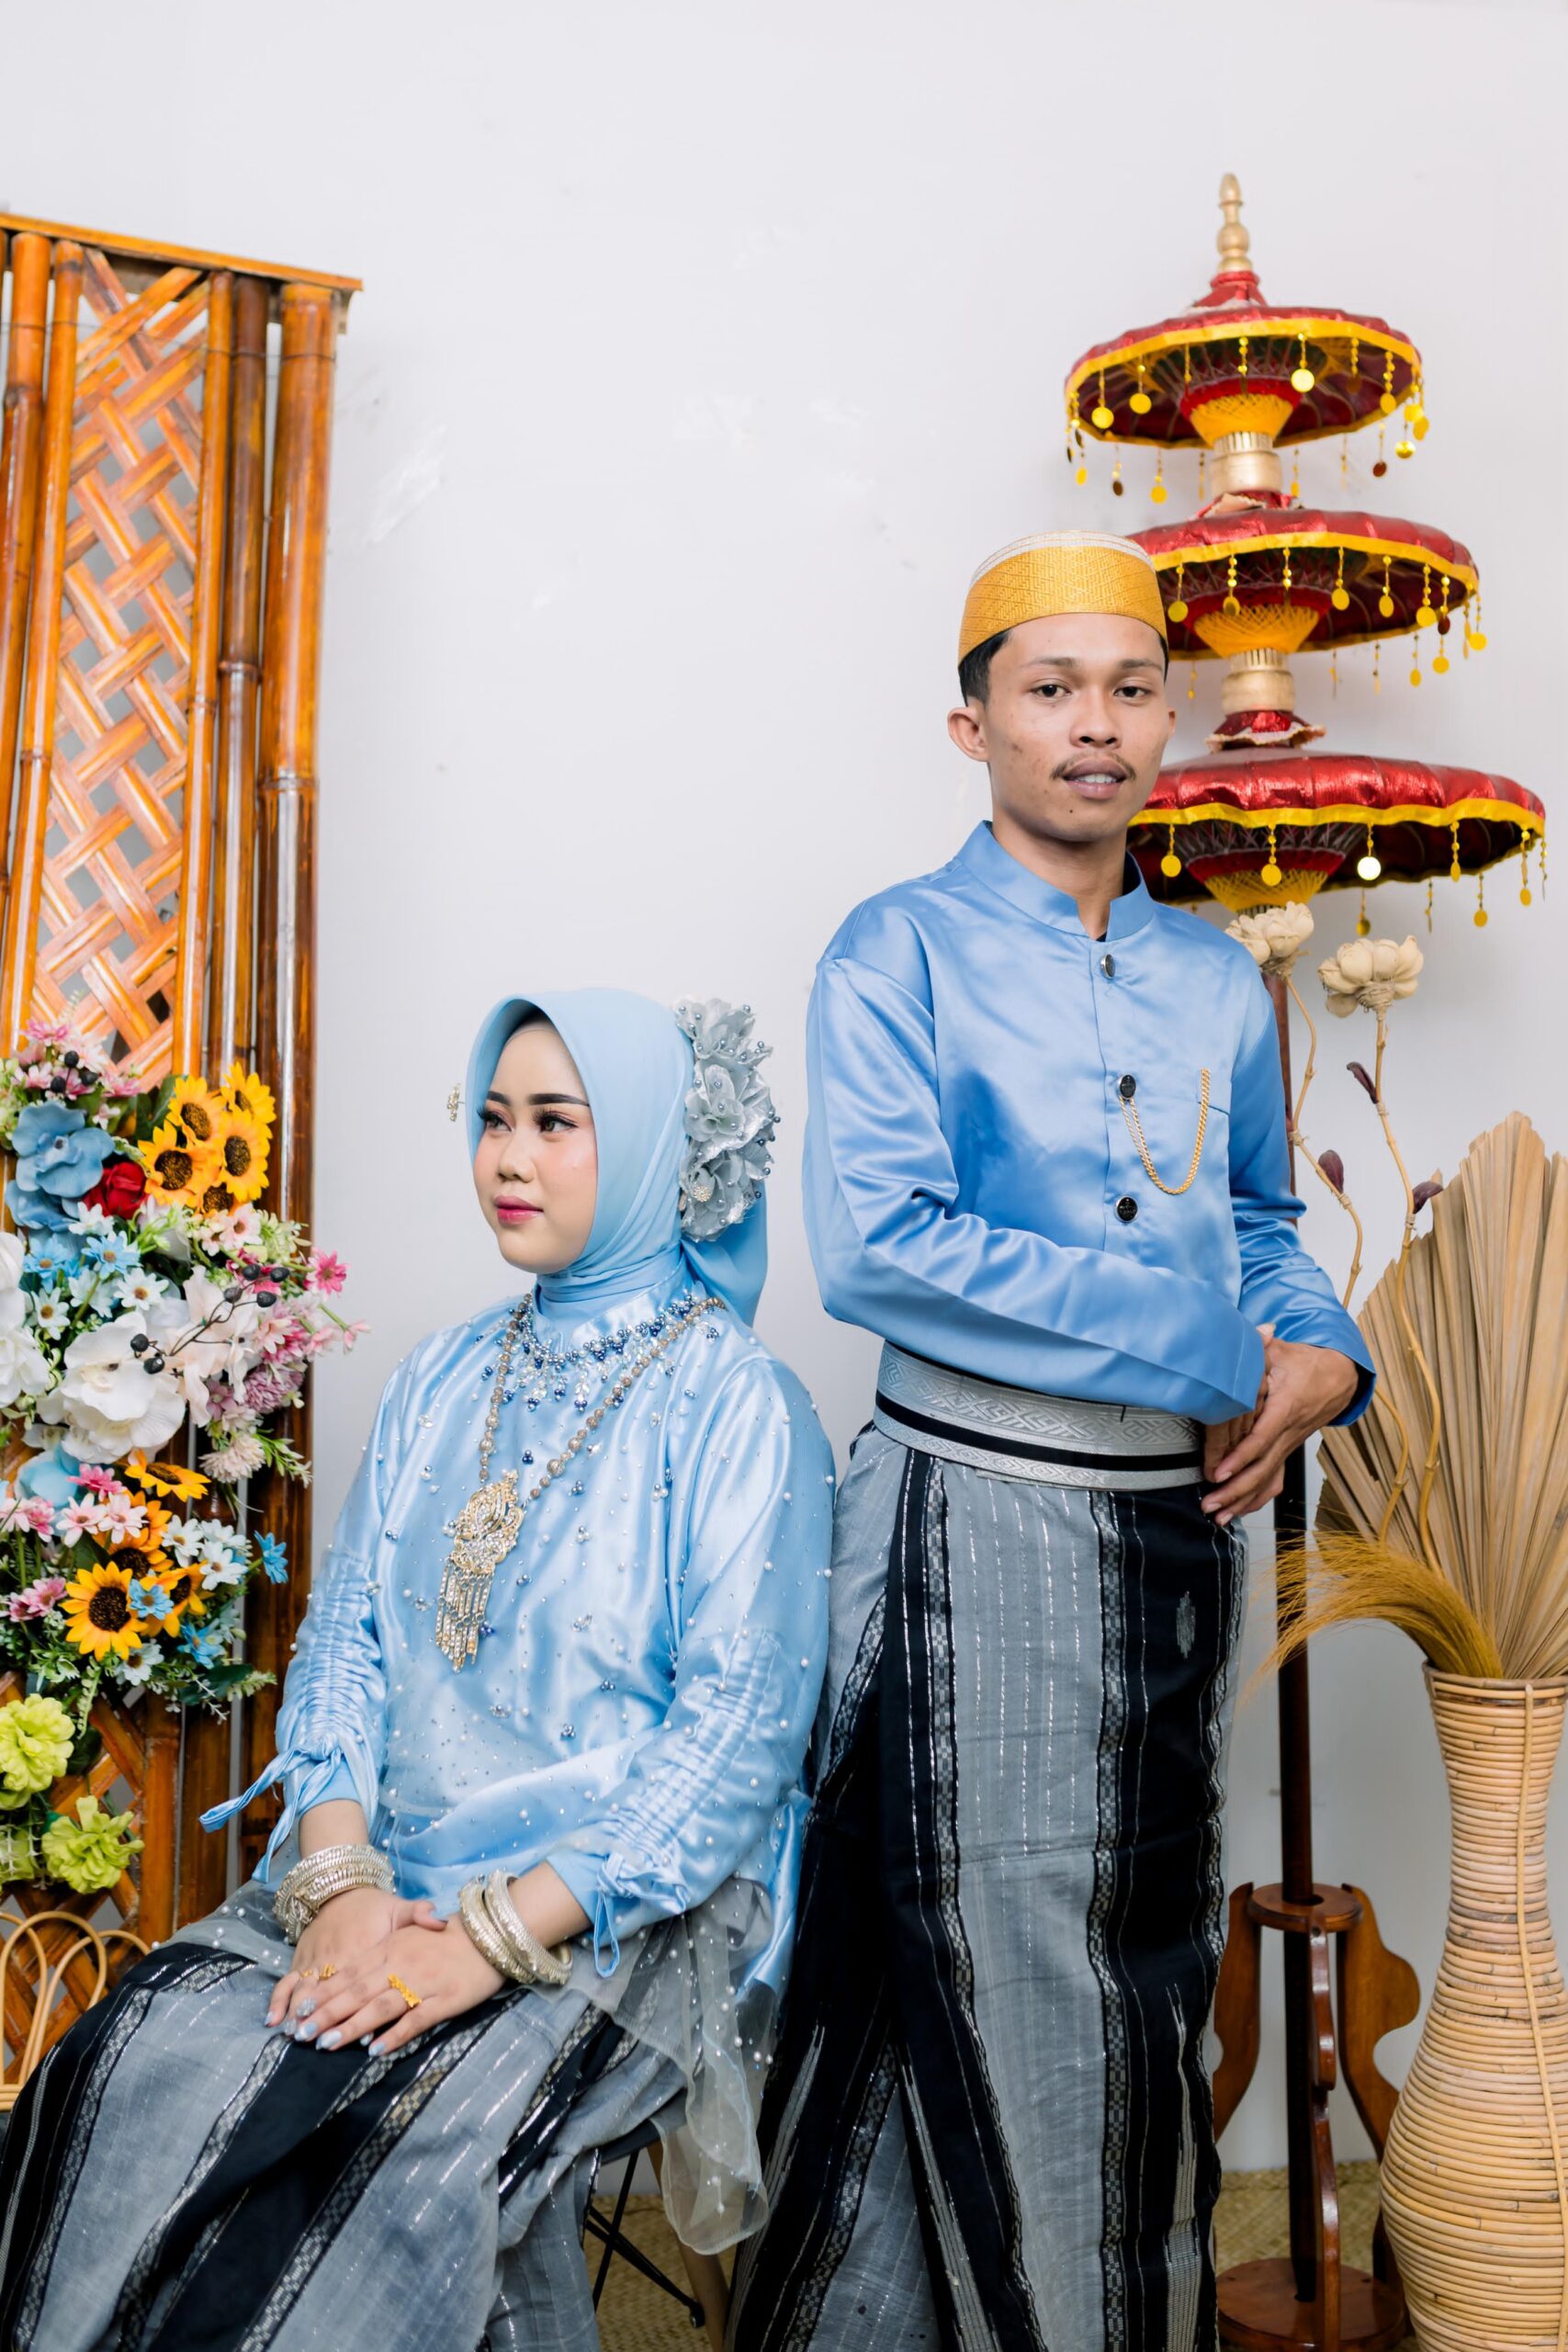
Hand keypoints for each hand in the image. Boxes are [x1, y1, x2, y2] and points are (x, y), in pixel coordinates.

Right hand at [268, 1886, 442, 2032]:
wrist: (342, 1887)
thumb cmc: (375, 1906)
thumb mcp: (400, 1907)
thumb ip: (420, 1915)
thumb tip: (442, 1921)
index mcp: (363, 1949)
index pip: (360, 1981)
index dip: (357, 2005)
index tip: (354, 2028)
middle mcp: (336, 1955)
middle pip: (329, 1990)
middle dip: (323, 2017)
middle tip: (317, 2041)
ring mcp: (315, 1959)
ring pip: (305, 1989)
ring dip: (299, 2012)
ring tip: (295, 2035)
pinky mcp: (301, 1959)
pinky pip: (286, 1981)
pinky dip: (277, 2000)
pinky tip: (272, 2020)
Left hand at [289, 1914, 506, 2056]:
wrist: (490, 1932)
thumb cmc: (447, 1936)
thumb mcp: (409, 1934)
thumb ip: (382, 1955)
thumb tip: (351, 1980)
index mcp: (390, 1948)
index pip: (349, 1973)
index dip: (324, 1993)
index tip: (298, 2011)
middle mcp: (401, 1964)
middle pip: (358, 1991)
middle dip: (327, 2014)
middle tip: (300, 2034)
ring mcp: (423, 1982)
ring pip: (380, 2007)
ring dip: (352, 2026)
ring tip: (327, 2044)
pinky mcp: (446, 1999)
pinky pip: (416, 2019)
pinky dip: (395, 2034)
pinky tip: (376, 2050)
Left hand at [1201, 1338, 1358, 1526]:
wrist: (1337, 1376)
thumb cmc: (1304, 1361)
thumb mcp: (1282, 1351)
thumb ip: (1261, 1346)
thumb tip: (1252, 1336)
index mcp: (1286, 1406)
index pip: (1262, 1437)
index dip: (1240, 1456)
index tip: (1219, 1471)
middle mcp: (1289, 1431)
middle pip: (1263, 1467)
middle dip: (1235, 1489)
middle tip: (1209, 1503)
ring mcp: (1290, 1443)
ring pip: (1268, 1478)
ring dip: (1242, 1500)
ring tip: (1218, 1516)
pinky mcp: (1288, 1450)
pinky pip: (1275, 1479)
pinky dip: (1257, 1498)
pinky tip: (1238, 1512)